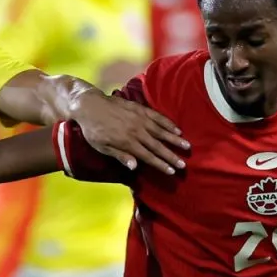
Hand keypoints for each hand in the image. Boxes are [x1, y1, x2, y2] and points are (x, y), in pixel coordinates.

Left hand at [71, 90, 189, 173]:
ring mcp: (139, 118)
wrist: (90, 105)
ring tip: (187, 146)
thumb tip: (135, 167)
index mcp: (127, 142)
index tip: (172, 171)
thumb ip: (120, 156)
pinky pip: (157, 117)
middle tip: (183, 164)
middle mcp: (136, 131)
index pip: (148, 156)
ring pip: (161, 131)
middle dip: (171, 156)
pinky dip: (168, 123)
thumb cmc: (93, 130)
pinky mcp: (140, 109)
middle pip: (157, 146)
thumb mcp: (102, 147)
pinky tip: (177, 128)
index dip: (160, 164)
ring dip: (174, 139)